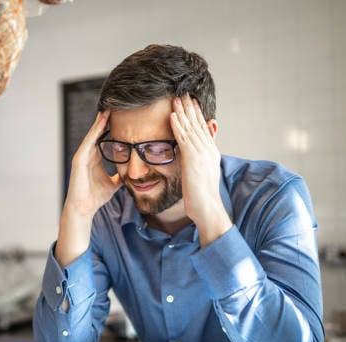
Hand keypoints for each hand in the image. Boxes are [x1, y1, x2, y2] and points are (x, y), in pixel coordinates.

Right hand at [55, 111, 121, 267]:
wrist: (84, 209)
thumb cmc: (95, 197)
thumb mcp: (113, 185)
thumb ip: (120, 177)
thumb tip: (131, 175)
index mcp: (95, 158)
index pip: (104, 138)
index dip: (112, 127)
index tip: (122, 116)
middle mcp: (87, 154)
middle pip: (97, 132)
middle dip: (105, 119)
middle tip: (115, 104)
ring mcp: (82, 156)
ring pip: (92, 134)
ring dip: (100, 121)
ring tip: (108, 108)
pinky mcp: (78, 159)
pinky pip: (88, 142)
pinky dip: (94, 132)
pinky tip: (101, 122)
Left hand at [170, 94, 230, 245]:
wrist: (206, 206)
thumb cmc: (202, 194)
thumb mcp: (204, 172)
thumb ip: (201, 158)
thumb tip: (198, 153)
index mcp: (211, 151)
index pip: (202, 128)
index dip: (196, 113)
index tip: (191, 101)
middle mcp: (208, 149)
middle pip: (197, 123)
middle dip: (190, 108)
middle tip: (183, 92)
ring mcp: (201, 152)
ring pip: (190, 127)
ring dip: (182, 112)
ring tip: (176, 98)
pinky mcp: (192, 158)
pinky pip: (183, 137)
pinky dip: (178, 125)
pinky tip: (172, 115)